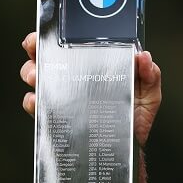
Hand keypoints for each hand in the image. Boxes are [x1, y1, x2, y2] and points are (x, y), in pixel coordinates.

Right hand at [19, 33, 163, 146]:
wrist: (126, 150)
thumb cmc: (136, 120)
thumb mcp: (149, 94)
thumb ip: (150, 75)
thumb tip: (144, 57)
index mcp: (95, 66)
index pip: (73, 44)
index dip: (58, 34)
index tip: (50, 31)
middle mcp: (75, 78)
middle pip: (47, 56)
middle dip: (36, 48)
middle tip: (37, 50)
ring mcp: (63, 97)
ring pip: (37, 77)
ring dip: (32, 72)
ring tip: (37, 75)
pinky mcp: (56, 116)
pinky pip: (37, 106)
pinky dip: (33, 101)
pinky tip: (38, 100)